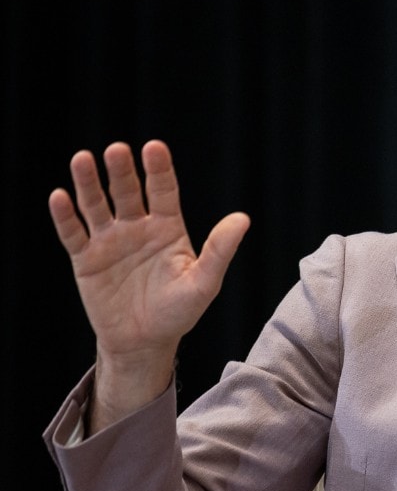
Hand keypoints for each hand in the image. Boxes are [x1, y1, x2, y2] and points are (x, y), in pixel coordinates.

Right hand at [48, 140, 249, 425]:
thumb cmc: (179, 311)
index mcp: (167, 227)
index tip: (154, 147)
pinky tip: (59, 196)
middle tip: (116, 150)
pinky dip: (65, 216)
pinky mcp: (86, 260)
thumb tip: (243, 219)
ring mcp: (110, 242)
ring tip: (82, 159)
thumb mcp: (204, 282)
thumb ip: (220, 250)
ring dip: (88, 183)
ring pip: (97, 206)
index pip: (163, 190)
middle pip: (127, 192)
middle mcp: (137, 228)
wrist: (144, 342)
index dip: (158, 169)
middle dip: (121, 171)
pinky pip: (74, 234)